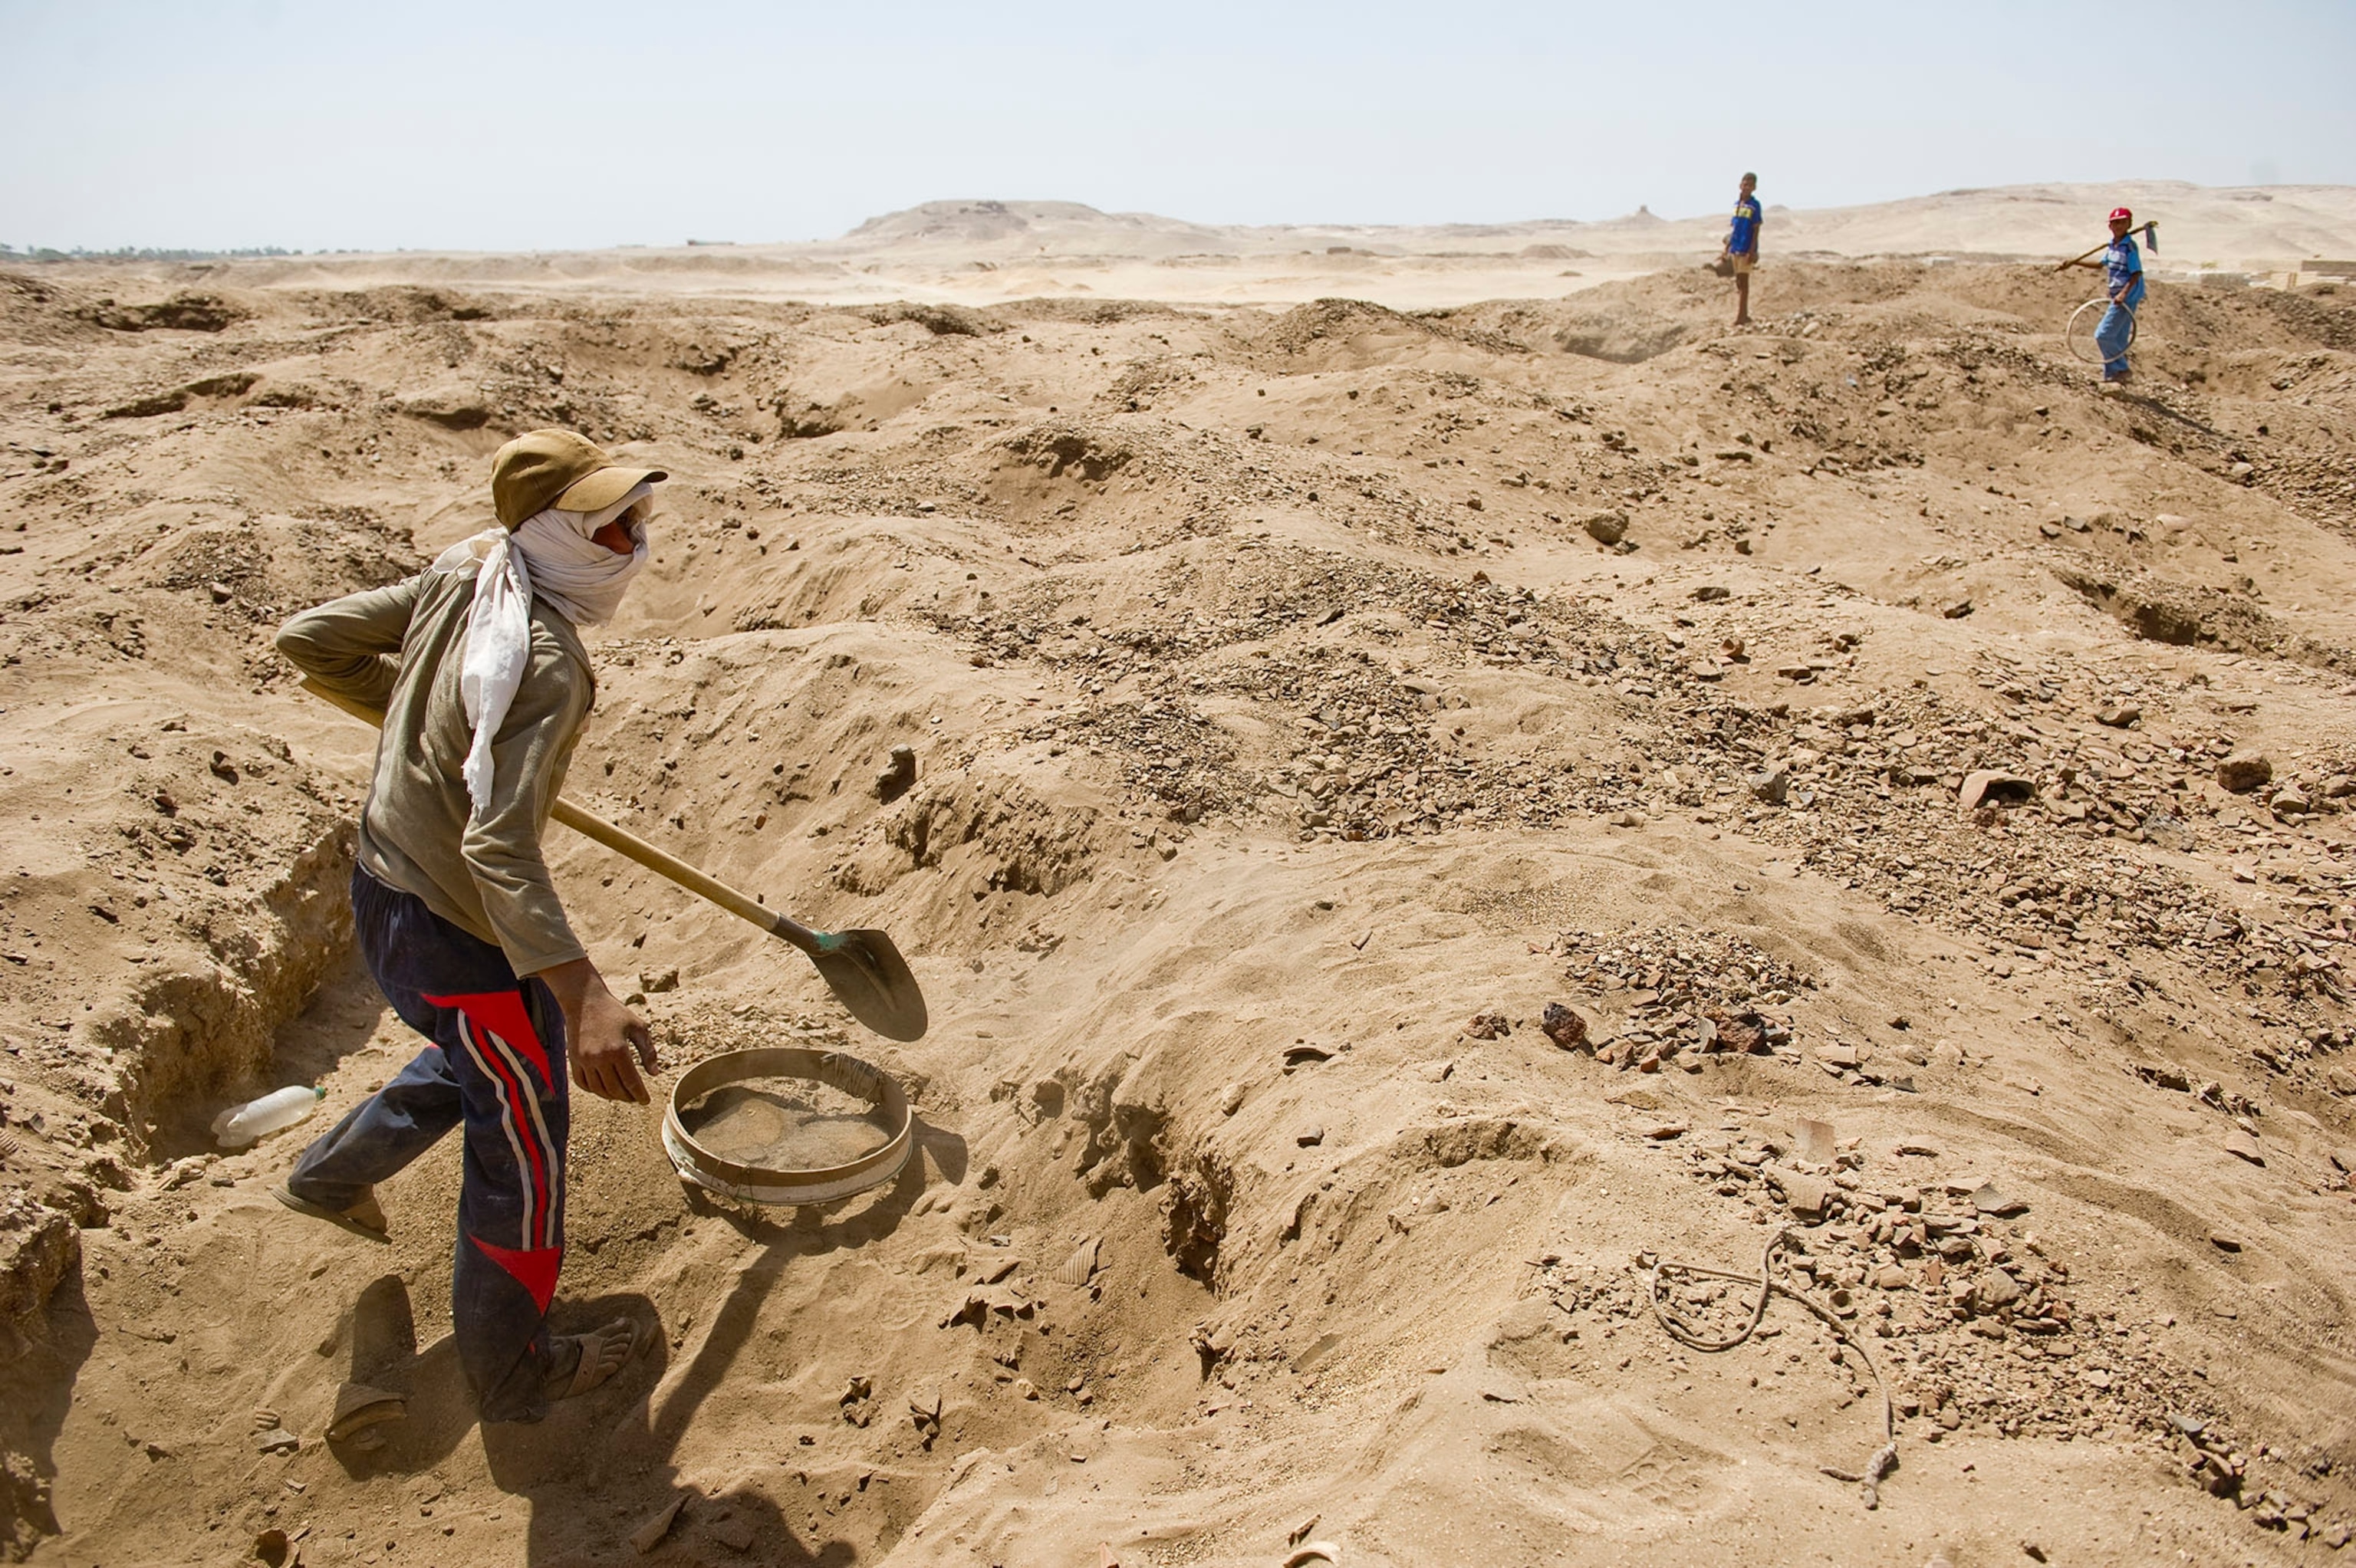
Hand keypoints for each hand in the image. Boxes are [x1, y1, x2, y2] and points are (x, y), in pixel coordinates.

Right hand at [535, 957, 658, 1102]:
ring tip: (622, 1095)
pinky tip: (604, 1089)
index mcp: (618, 1050)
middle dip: (627, 1097)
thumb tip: (655, 1074)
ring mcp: (584, 1060)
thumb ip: (648, 1051)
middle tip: (635, 1098)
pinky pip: (583, 1083)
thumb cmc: (615, 1012)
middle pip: (615, 1089)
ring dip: (612, 1096)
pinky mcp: (573, 1060)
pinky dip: (594, 1090)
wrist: (584, 1001)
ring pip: (599, 1089)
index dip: (640, 1095)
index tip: (646, 1101)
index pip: (631, 1082)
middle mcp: (599, 1058)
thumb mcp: (638, 1027)